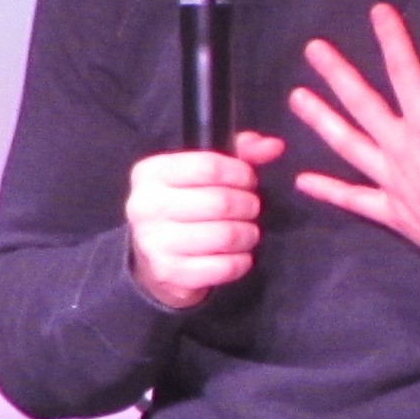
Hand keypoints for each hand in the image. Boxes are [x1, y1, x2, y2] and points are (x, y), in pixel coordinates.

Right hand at [126, 131, 283, 308]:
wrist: (154, 254)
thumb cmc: (187, 203)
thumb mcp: (206, 171)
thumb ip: (242, 152)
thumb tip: (274, 146)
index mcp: (151, 173)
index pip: (209, 166)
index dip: (240, 173)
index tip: (249, 180)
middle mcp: (145, 205)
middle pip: (220, 202)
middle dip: (248, 205)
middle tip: (251, 208)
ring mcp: (153, 241)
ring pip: (225, 235)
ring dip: (248, 234)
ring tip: (248, 231)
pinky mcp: (167, 272)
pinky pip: (223, 266)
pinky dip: (241, 261)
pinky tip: (239, 254)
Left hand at [289, 3, 419, 252]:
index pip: (406, 72)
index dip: (393, 39)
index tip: (377, 12)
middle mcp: (401, 148)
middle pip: (362, 104)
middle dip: (338, 74)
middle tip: (313, 49)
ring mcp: (391, 181)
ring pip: (348, 145)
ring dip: (321, 120)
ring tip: (296, 99)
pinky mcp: (391, 212)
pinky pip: (353, 200)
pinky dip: (328, 191)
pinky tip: (302, 182)